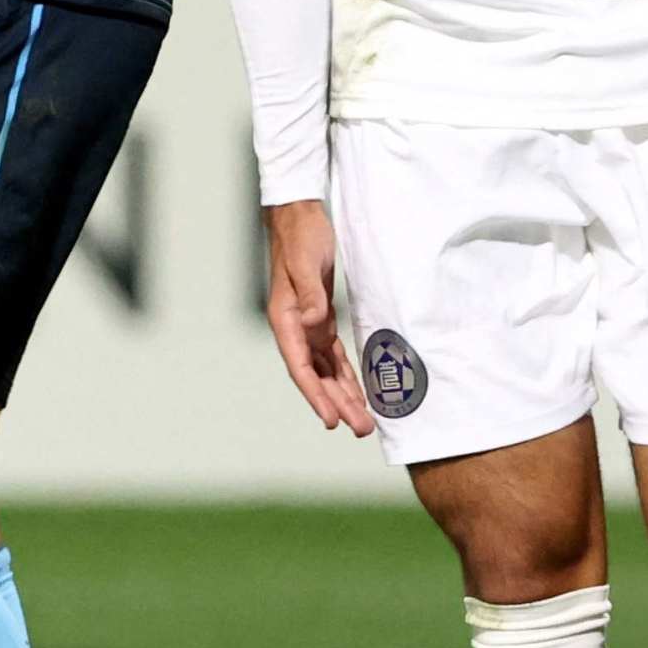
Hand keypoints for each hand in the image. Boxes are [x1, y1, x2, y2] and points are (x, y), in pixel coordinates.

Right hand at [262, 199, 365, 435]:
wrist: (301, 219)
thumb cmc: (301, 238)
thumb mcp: (306, 264)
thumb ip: (310, 295)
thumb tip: (311, 325)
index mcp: (284, 320)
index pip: (300, 367)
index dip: (315, 395)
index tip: (331, 419)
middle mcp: (294, 329)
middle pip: (315, 377)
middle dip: (337, 404)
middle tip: (360, 429)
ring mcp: (307, 327)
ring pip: (326, 371)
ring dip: (343, 396)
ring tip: (363, 423)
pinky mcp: (321, 321)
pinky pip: (334, 357)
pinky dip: (347, 377)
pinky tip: (359, 395)